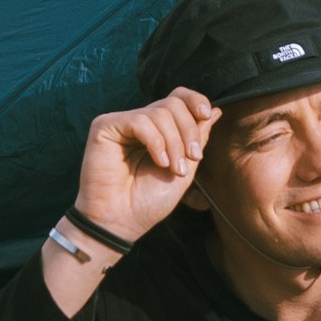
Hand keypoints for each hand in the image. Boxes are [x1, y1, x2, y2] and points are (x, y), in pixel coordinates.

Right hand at [73, 87, 218, 247]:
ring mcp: (122, 123)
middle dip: (188, 130)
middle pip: (173, 103)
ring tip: (172, 168)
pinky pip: (140, 121)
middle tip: (192, 158)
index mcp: (158, 129)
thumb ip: (198, 138)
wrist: (122, 221)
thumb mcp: (185, 168)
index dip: (195, 100)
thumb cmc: (149, 201)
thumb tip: (215, 110)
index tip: (206, 115)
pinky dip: (155, 142)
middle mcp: (140, 122)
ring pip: (159, 112)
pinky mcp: (104, 127)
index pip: (178, 98)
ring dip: (174, 142)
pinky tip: (158, 162)